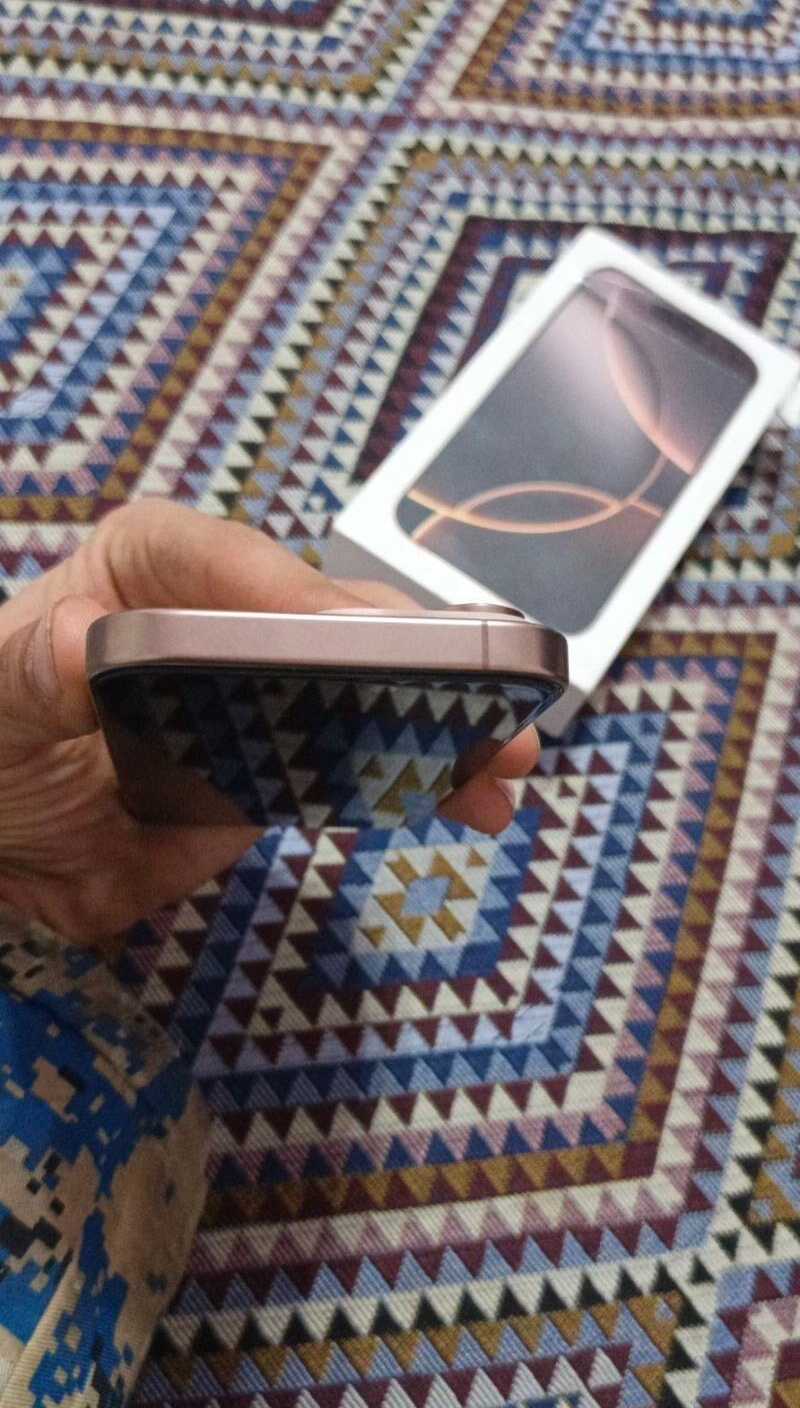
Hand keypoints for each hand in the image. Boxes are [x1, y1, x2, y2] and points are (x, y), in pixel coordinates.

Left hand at [0, 502, 538, 944]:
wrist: (4, 844)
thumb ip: (26, 672)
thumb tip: (75, 643)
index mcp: (145, 570)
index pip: (229, 563)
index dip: (295, 591)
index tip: (350, 632)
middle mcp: (223, 618)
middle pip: (332, 619)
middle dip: (411, 653)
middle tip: (483, 687)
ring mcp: (265, 697)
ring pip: (372, 690)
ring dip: (445, 721)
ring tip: (508, 757)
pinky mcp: (285, 770)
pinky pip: (364, 767)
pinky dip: (423, 782)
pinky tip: (477, 800)